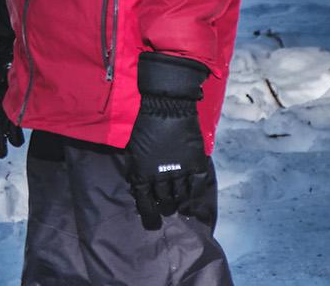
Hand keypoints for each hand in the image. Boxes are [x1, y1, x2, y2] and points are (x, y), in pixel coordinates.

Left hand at [124, 52, 212, 229]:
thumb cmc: (144, 125)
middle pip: (164, 200)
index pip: (144, 201)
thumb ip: (137, 168)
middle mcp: (160, 176)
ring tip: (178, 202)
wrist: (166, 107)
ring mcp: (180, 171)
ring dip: (178, 200)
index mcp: (142, 172)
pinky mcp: (195, 163)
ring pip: (180, 195)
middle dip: (165, 206)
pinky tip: (191, 193)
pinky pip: (196, 185)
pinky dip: (193, 192)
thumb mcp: (133, 149)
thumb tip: (139, 186)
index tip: (151, 221)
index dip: (148, 214)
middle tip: (166, 206)